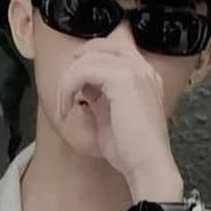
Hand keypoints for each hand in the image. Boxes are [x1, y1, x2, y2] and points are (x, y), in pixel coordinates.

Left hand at [55, 44, 184, 199]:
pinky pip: (84, 70)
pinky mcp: (123, 79)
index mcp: (143, 76)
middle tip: (64, 91)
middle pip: (100, 46)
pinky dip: (68, 87)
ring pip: (88, 58)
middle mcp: (142, 68)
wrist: (146, 165)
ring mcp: (135, 71)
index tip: (73, 81)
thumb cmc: (130, 150)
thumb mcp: (110, 117)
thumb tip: (81, 88)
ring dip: (67, 82)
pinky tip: (67, 109)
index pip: (113, 48)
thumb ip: (99, 98)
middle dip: (76, 64)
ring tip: (64, 107)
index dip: (88, 58)